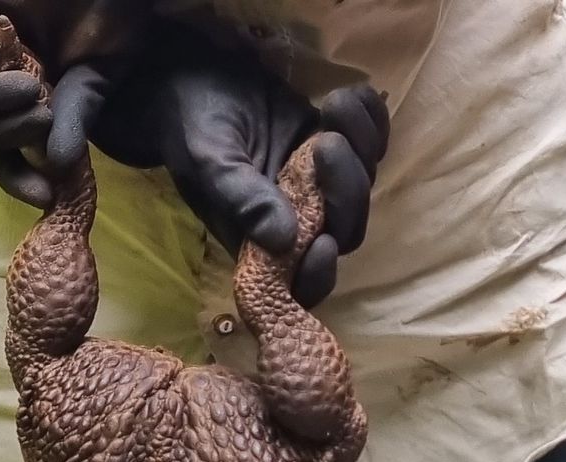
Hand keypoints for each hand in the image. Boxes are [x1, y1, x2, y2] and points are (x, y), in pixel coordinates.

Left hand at [0, 0, 141, 206]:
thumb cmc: (112, 17)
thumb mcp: (96, 79)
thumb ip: (74, 119)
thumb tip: (60, 169)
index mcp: (27, 88)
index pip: (6, 144)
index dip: (18, 176)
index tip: (44, 198)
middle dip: (9, 146)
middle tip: (46, 128)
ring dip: (0, 123)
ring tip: (39, 102)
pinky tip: (24, 85)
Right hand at [59, 21, 389, 306]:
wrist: (195, 78)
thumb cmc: (192, 126)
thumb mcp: (208, 162)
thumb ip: (242, 200)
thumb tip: (283, 240)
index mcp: (262, 241)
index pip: (303, 281)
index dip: (320, 273)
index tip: (324, 241)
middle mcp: (297, 219)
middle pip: (347, 228)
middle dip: (347, 189)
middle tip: (325, 141)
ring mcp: (321, 184)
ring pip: (364, 184)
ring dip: (361, 145)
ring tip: (331, 105)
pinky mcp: (335, 146)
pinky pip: (373, 143)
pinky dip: (372, 120)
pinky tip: (349, 95)